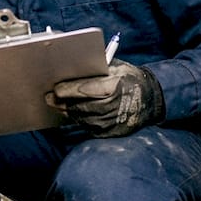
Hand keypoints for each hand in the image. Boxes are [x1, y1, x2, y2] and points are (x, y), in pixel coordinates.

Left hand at [46, 60, 164, 137]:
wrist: (150, 100)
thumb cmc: (129, 79)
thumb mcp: (117, 68)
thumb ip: (96, 69)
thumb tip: (71, 68)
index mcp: (116, 87)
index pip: (88, 89)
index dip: (70, 90)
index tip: (56, 89)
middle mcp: (115, 106)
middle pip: (82, 106)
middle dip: (63, 102)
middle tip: (49, 98)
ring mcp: (113, 122)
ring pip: (83, 118)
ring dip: (68, 111)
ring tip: (57, 105)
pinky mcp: (111, 132)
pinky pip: (89, 126)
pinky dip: (79, 119)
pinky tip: (71, 112)